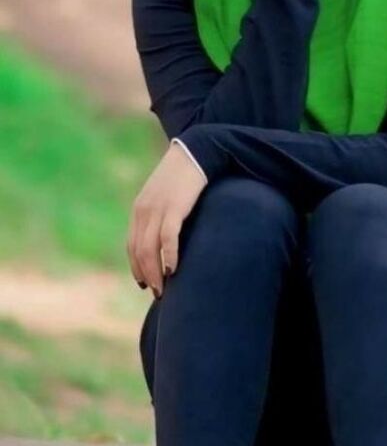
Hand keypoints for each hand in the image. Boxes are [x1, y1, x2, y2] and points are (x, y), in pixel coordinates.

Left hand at [126, 142, 206, 297]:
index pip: (132, 246)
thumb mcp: (166, 196)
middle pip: (139, 252)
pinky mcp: (174, 207)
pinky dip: (169, 256)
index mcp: (139, 209)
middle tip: (157, 293)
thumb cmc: (184, 176)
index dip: (136, 267)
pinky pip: (168, 238)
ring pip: (150, 249)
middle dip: (146, 275)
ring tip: (164, 288)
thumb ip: (161, 214)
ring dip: (156, 272)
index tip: (145, 283)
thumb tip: (166, 237)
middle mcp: (143, 211)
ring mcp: (157, 209)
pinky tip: (174, 269)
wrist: (195, 152)